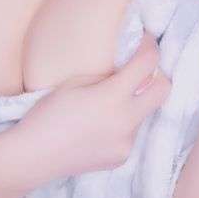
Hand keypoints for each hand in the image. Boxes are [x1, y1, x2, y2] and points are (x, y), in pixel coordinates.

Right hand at [15, 33, 171, 181]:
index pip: (146, 64)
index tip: (146, 39)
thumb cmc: (48, 113)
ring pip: (145, 113)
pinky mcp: (121, 157)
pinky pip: (131, 132)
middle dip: (158, 74)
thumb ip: (106, 75)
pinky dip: (122, 123)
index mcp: (113, 97)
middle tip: (141, 68)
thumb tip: (126, 68)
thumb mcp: (75, 83)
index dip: (150, 46)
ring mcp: (126, 143)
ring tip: (108, 102)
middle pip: (164, 90)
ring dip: (135, 102)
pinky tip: (99, 125)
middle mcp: (126, 121)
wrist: (34, 156)